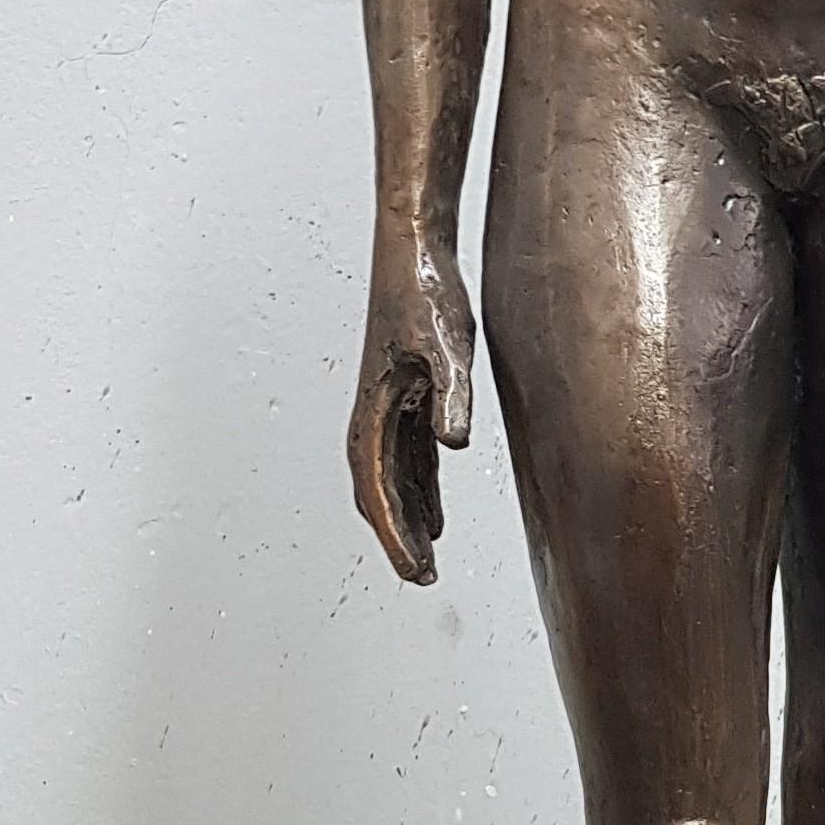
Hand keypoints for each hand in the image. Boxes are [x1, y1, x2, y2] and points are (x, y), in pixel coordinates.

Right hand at [347, 225, 475, 583]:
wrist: (414, 249)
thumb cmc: (424, 290)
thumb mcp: (449, 343)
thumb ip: (452, 394)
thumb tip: (450, 442)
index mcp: (373, 406)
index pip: (378, 488)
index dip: (396, 534)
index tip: (414, 568)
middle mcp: (372, 412)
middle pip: (379, 492)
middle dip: (397, 538)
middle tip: (420, 576)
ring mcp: (386, 406)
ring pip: (391, 480)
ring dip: (406, 520)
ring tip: (426, 560)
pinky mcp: (403, 396)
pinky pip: (406, 459)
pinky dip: (417, 491)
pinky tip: (435, 514)